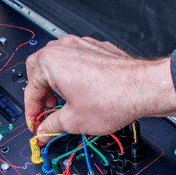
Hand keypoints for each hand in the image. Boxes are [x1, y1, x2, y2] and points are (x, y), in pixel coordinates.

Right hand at [24, 35, 175, 134]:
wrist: (145, 88)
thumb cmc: (113, 98)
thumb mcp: (73, 121)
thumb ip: (51, 125)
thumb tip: (43, 130)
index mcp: (49, 62)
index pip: (31, 90)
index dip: (31, 113)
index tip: (35, 124)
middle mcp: (63, 48)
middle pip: (38, 69)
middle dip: (40, 93)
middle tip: (47, 111)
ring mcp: (81, 44)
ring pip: (57, 62)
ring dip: (55, 82)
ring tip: (64, 102)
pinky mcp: (96, 48)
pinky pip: (76, 60)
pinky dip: (72, 76)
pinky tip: (81, 92)